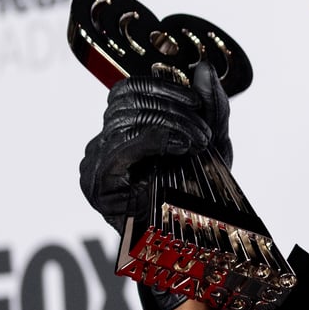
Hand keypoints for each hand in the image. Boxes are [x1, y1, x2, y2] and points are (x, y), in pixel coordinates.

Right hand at [79, 62, 231, 309]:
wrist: (197, 243)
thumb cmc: (201, 192)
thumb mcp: (213, 143)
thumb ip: (211, 105)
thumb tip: (202, 67)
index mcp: (126, 129)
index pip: (128, 91)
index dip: (162, 88)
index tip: (197, 104)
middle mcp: (103, 143)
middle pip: (126, 103)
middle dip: (172, 109)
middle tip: (204, 131)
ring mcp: (94, 163)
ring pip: (123, 121)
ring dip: (168, 124)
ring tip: (198, 142)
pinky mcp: (95, 185)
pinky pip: (117, 149)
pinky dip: (151, 140)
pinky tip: (178, 146)